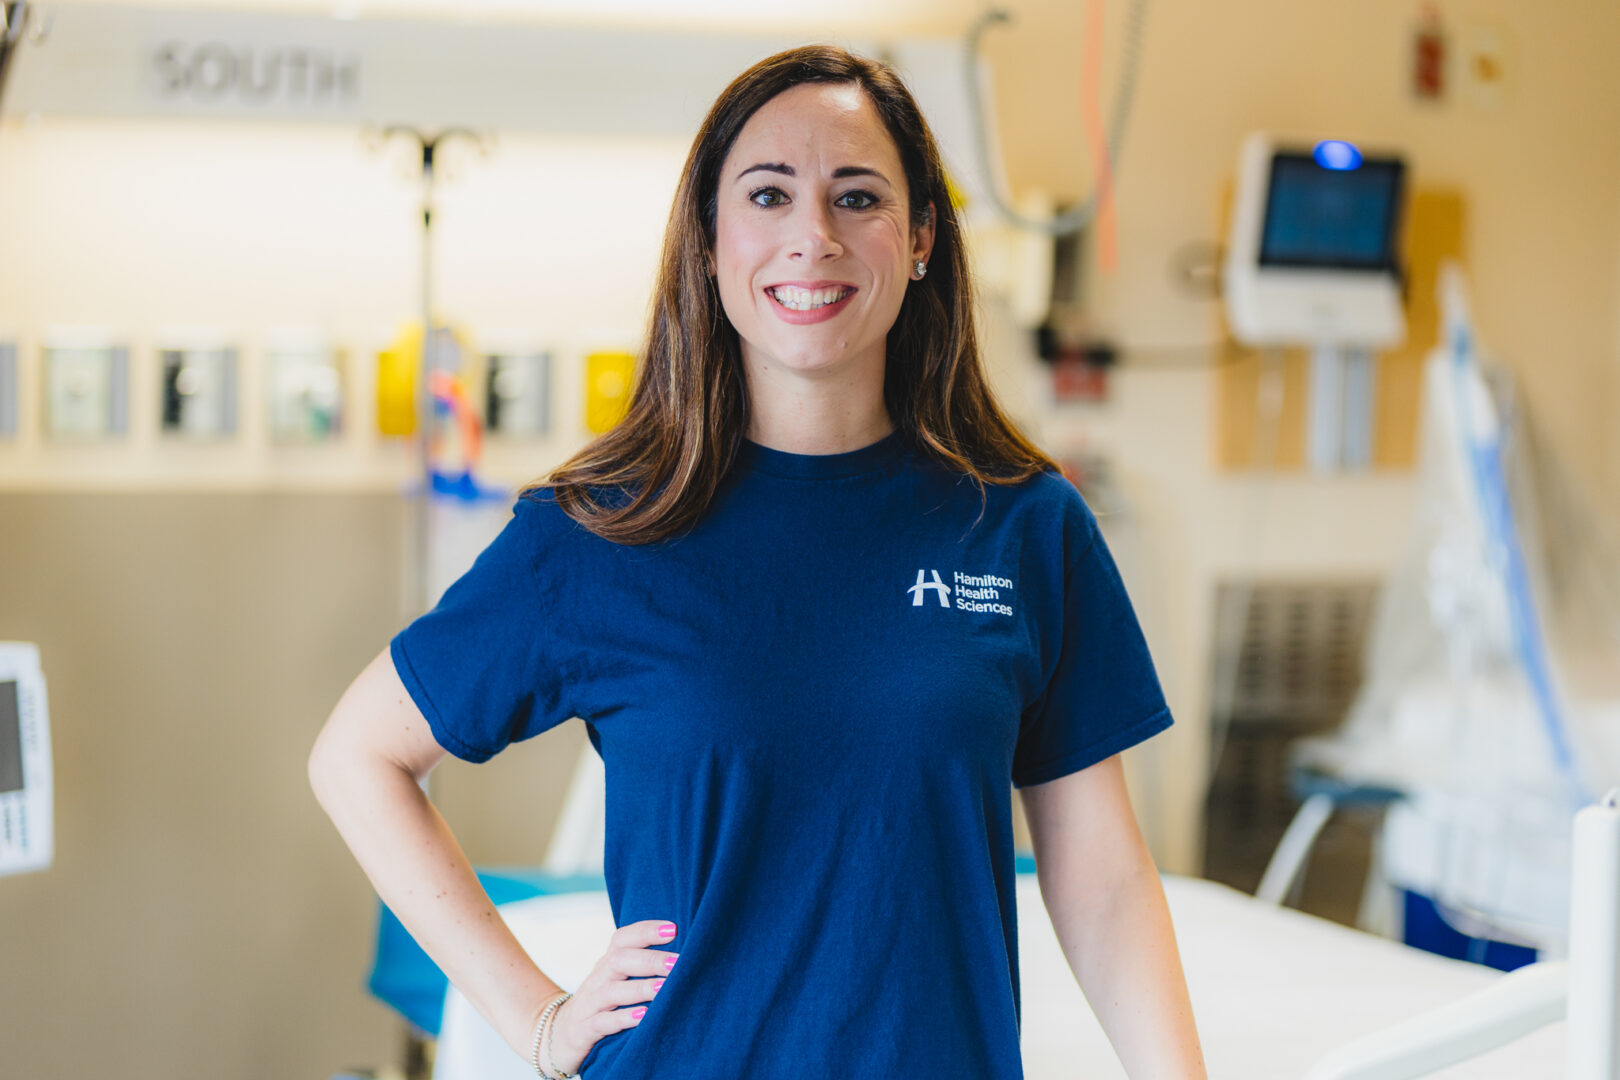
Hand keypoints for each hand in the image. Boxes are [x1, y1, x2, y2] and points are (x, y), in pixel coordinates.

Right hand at [540, 919, 677, 1075]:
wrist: (559, 1035)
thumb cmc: (601, 1004)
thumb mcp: (616, 980)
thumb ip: (641, 966)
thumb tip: (687, 954)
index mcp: (607, 963)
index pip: (622, 938)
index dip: (646, 931)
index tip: (674, 928)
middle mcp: (597, 979)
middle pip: (620, 960)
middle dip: (651, 959)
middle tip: (678, 963)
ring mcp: (588, 1004)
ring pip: (612, 991)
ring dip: (640, 988)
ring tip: (664, 988)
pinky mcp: (583, 1030)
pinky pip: (601, 1023)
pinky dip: (622, 1018)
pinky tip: (643, 1016)